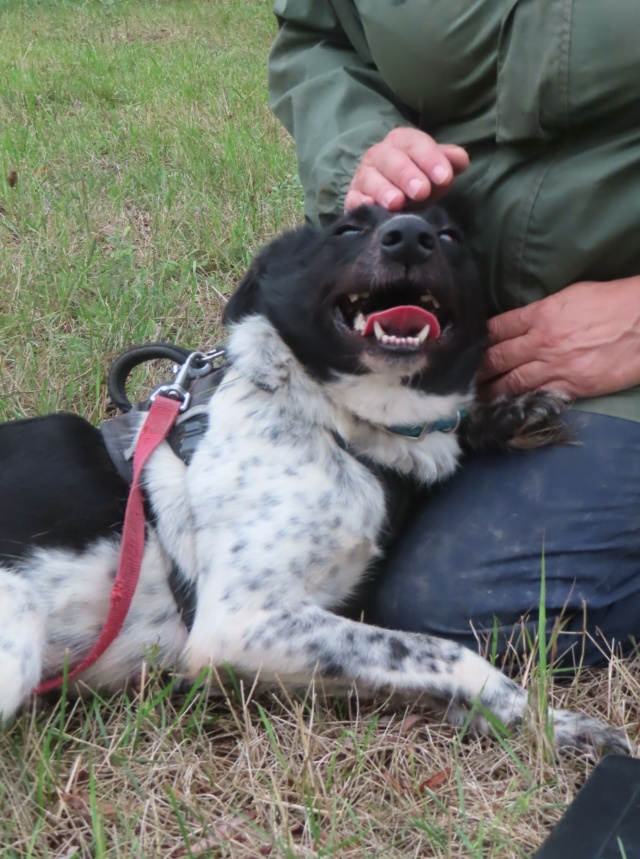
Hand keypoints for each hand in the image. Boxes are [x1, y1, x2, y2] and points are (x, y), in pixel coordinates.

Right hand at [344, 127, 468, 211]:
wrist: (395, 200)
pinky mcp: (353, 197)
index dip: (430, 158)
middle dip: (406, 174)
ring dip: (384, 190)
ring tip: (397, 203)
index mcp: (402, 141)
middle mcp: (380, 154)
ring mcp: (364, 176)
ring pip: (370, 179)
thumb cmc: (419, 180)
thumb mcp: (436, 170)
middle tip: (422, 191)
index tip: (444, 177)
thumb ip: (449, 163)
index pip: (415, 143)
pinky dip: (361, 203)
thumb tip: (460, 160)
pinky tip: (371, 208)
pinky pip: (354, 199)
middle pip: (391, 159)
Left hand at [478, 276, 639, 399]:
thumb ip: (541, 311)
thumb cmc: (614, 302)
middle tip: (459, 377)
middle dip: (476, 369)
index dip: (478, 339)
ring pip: (510, 382)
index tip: (465, 347)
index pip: (496, 328)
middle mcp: (542, 342)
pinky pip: (537, 396)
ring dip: (489, 391)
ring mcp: (556, 367)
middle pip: (496, 358)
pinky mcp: (573, 387)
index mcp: (541, 314)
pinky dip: (519, 402)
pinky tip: (505, 407)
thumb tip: (520, 322)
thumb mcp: (572, 295)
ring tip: (473, 398)